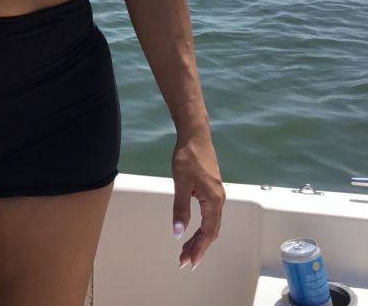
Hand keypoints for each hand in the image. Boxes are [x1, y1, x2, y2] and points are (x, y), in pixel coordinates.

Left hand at [171, 131, 224, 269]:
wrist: (195, 136)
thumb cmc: (187, 157)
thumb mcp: (181, 182)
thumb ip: (180, 208)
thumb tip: (178, 232)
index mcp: (213, 200)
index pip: (208, 232)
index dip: (199, 248)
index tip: (189, 261)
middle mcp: (218, 200)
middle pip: (211, 231)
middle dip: (198, 247)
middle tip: (184, 260)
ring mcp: (216, 194)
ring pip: (210, 224)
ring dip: (199, 238)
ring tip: (186, 250)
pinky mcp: (211, 190)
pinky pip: (208, 215)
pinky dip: (200, 226)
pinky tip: (191, 230)